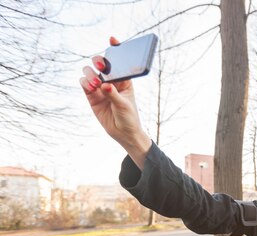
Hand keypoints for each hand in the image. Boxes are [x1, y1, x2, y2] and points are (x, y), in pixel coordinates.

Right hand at [79, 36, 150, 167]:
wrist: (123, 133)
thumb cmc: (129, 117)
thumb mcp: (124, 106)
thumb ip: (113, 95)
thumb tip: (104, 85)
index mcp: (124, 80)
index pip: (119, 62)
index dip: (115, 49)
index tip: (112, 39)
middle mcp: (111, 81)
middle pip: (101, 64)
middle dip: (99, 61)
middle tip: (101, 67)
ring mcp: (100, 88)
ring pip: (90, 72)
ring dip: (90, 74)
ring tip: (96, 84)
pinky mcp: (91, 96)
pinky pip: (84, 84)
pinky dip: (85, 83)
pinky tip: (90, 87)